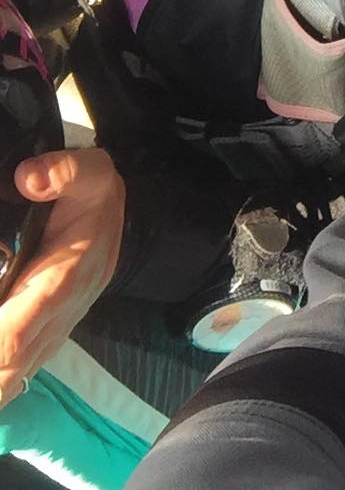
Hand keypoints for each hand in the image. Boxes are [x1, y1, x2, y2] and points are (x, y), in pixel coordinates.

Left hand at [0, 148, 124, 405]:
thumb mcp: (88, 171)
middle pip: (13, 365)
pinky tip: (0, 391)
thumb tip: (27, 179)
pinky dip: (7, 382)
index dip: (2, 347)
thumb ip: (62, 172)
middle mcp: (59, 314)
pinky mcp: (50, 333)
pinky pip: (24, 368)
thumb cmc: (94, 193)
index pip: (22, 330)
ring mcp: (54, 328)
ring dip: (0, 385)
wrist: (115, 213)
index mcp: (63, 280)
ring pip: (18, 373)